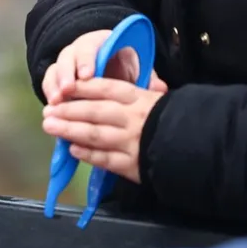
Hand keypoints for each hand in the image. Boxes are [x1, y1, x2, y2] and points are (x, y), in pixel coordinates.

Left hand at [41, 78, 164, 182]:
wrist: (198, 146)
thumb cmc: (172, 119)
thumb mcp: (155, 98)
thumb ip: (130, 93)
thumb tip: (103, 82)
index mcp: (139, 98)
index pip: (106, 88)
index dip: (82, 87)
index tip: (64, 87)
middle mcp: (133, 118)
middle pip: (94, 111)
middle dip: (68, 110)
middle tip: (48, 111)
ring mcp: (131, 142)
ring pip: (94, 134)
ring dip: (69, 130)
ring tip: (51, 126)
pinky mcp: (132, 165)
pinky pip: (105, 159)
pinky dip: (87, 153)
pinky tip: (72, 148)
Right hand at [43, 30, 167, 103]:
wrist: (110, 64)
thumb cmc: (125, 67)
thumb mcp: (137, 68)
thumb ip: (146, 77)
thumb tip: (160, 88)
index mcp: (101, 43)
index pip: (91, 47)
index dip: (88, 60)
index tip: (88, 75)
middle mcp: (79, 50)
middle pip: (68, 57)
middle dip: (67, 74)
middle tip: (68, 90)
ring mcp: (66, 63)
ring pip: (55, 69)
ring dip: (55, 86)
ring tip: (56, 101)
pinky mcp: (57, 77)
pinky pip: (48, 82)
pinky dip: (49, 92)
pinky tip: (51, 107)